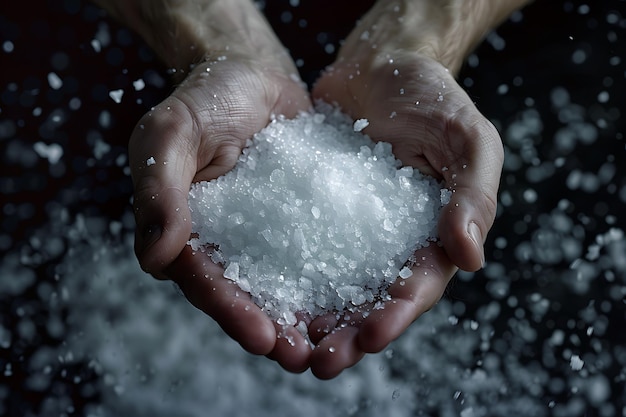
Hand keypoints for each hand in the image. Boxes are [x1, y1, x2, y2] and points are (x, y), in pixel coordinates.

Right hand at [128, 54, 312, 371]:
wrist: (251, 76)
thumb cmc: (203, 100)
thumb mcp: (172, 133)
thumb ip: (160, 189)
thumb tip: (155, 258)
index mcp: (187, 232)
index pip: (204, 280)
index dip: (230, 310)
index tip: (262, 336)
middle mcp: (227, 242)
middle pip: (247, 294)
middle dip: (274, 327)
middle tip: (304, 358)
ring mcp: (267, 233)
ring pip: (285, 283)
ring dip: (307, 316)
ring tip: (336, 345)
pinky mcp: (302, 219)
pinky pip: (319, 250)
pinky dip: (335, 276)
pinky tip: (362, 297)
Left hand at [308, 51, 502, 377]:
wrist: (381, 65)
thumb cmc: (434, 98)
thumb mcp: (468, 139)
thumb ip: (474, 195)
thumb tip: (470, 257)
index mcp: (434, 234)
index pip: (418, 285)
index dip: (395, 315)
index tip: (369, 338)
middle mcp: (390, 241)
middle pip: (370, 298)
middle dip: (347, 333)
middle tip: (318, 362)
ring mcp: (351, 229)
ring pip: (332, 283)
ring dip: (312, 317)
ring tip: (286, 345)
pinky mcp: (316, 210)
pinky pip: (300, 246)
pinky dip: (286, 274)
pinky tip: (261, 294)